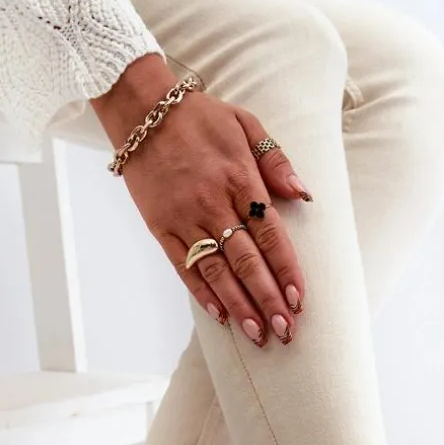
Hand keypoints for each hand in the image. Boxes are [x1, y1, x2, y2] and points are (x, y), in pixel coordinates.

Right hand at [93, 56, 308, 345]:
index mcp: (240, 179)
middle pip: (247, 261)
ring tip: (258, 335)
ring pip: (217, 271)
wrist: (140, 110)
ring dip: (239, 306)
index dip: (286, 269)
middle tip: (285, 330)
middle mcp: (213, 203)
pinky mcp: (161, 227)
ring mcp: (185, 218)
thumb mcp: (245, 123)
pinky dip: (203, 293)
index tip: (299, 299)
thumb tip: (303, 194)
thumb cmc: (199, 116)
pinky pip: (184, 267)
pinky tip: (220, 316)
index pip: (270, 234)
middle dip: (268, 299)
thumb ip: (275, 160)